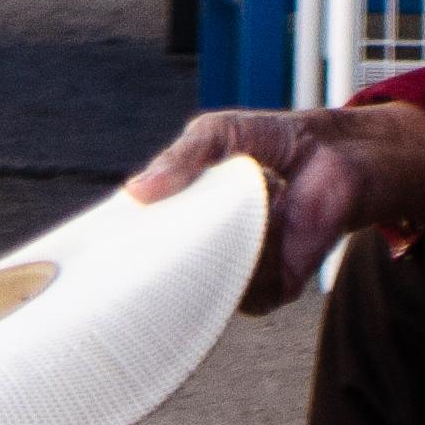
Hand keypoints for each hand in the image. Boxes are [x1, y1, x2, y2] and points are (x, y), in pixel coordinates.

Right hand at [128, 102, 424, 310]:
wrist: (340, 151)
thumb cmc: (277, 142)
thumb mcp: (217, 136)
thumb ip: (180, 160)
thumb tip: (136, 191)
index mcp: (191, 226)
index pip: (146, 255)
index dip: (119, 256)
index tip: (84, 259)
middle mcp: (213, 259)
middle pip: (168, 286)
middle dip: (145, 272)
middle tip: (116, 259)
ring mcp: (242, 278)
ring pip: (206, 285)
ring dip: (209, 246)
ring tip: (228, 200)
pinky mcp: (275, 288)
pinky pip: (244, 289)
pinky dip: (243, 256)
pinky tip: (255, 216)